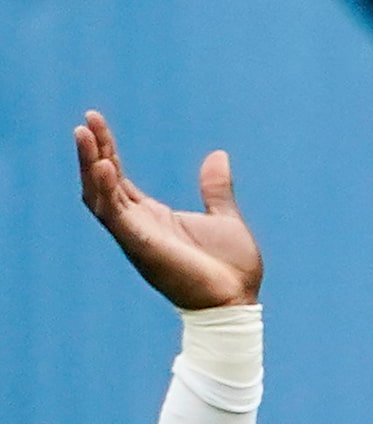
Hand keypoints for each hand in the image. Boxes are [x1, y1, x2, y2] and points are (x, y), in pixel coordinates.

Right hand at [73, 112, 261, 309]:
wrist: (238, 303)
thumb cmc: (231, 269)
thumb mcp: (223, 218)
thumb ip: (215, 188)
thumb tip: (218, 155)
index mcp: (153, 217)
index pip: (118, 178)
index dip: (106, 150)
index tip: (96, 121)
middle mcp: (138, 225)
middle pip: (102, 182)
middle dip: (92, 151)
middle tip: (85, 120)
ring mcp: (137, 236)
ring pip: (99, 196)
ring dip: (90, 165)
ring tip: (84, 134)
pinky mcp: (142, 247)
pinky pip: (116, 216)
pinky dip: (107, 190)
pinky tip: (104, 166)